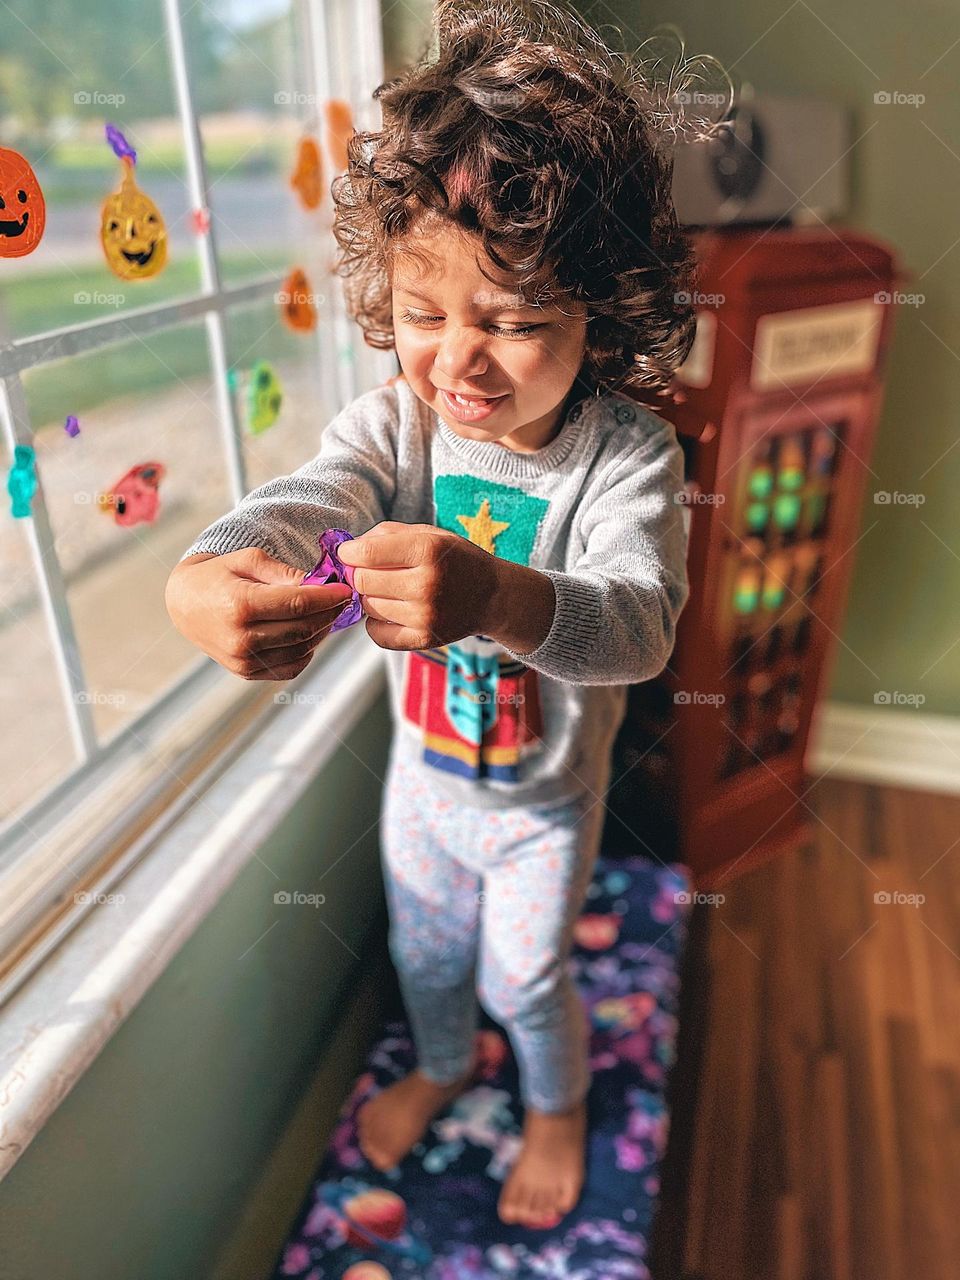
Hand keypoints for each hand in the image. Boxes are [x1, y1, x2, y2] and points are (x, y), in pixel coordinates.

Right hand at [165, 547, 353, 680]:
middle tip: (340, 600)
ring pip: (302, 650)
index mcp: (241, 605)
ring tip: (324, 614)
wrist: (185, 604)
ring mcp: (243, 660)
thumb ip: (285, 572)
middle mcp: (241, 638)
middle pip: (304, 629)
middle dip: (329, 613)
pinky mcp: (246, 673)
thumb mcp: (249, 559)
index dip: (328, 597)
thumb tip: (320, 584)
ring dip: (321, 632)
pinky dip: (306, 651)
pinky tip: (307, 633)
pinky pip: (290, 667)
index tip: (346, 589)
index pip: (298, 604)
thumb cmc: (220, 575)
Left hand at [336, 520, 501, 650]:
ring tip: (390, 590)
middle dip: (359, 574)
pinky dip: (376, 623)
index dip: (348, 553)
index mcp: (427, 550)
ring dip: (371, 597)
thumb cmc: (455, 560)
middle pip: (362, 581)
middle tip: (371, 571)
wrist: (493, 596)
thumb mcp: (429, 534)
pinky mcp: (425, 639)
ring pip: (368, 606)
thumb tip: (348, 549)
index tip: (349, 553)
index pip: (366, 553)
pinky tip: (391, 611)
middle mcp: (426, 583)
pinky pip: (377, 634)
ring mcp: (426, 615)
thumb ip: (386, 535)